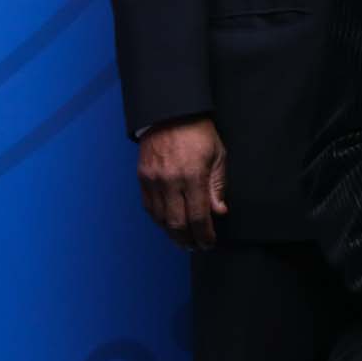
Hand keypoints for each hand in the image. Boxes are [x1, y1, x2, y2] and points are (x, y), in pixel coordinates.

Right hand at [137, 117, 228, 249]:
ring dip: (172, 233)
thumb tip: (219, 212)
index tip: (209, 243)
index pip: (198, 216)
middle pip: (176, 223)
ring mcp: (153, 180)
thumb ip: (217, 186)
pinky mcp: (142, 178)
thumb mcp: (218, 156)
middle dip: (187, 240)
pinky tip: (168, 224)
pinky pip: (149, 207)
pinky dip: (159, 219)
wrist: (170, 113)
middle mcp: (170, 181)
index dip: (204, 235)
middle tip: (195, 247)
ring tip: (183, 239)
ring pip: (160, 219)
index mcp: (192, 176)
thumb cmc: (198, 133)